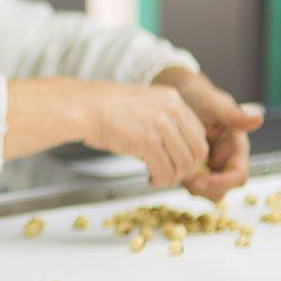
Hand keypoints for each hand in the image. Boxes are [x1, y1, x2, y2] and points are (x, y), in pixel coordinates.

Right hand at [82, 82, 208, 188]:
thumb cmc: (101, 106)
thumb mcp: (141, 102)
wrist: (81, 107)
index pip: (198, 133)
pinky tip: (151, 180)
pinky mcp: (146, 142)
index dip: (191, 152)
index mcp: (172, 99)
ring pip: (183, 163)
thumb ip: (161, 117)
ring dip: (173, 177)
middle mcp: (171, 111)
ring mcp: (160, 126)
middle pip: (196, 150)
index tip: (180, 161)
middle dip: (186, 168)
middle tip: (172, 174)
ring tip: (160, 179)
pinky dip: (160, 180)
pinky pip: (164, 170)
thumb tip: (172, 143)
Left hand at [154, 68, 263, 202]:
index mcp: (235, 148)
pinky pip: (187, 182)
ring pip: (204, 189)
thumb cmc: (197, 94)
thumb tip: (258, 118)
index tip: (199, 181)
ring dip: (189, 187)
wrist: (175, 92)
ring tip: (173, 170)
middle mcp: (223, 160)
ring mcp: (207, 165)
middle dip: (203, 189)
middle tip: (183, 180)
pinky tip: (164, 167)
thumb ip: (233, 114)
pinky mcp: (190, 166)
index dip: (221, 183)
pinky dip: (177, 179)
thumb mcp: (213, 101)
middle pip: (221, 189)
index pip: (237, 175)